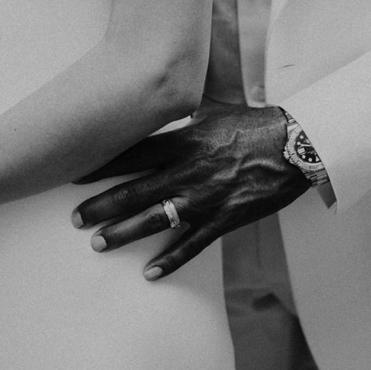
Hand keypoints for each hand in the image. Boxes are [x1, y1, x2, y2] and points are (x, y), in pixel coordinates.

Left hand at [71, 105, 308, 278]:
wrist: (295, 145)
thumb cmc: (252, 123)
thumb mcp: (212, 109)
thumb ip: (181, 111)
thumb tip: (158, 96)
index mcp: (184, 140)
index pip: (133, 154)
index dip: (102, 166)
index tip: (76, 175)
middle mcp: (190, 171)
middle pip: (136, 191)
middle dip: (102, 206)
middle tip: (76, 218)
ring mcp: (207, 198)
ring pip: (157, 220)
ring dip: (125, 232)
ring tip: (99, 242)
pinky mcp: (225, 219)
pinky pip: (193, 244)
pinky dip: (171, 260)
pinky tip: (150, 273)